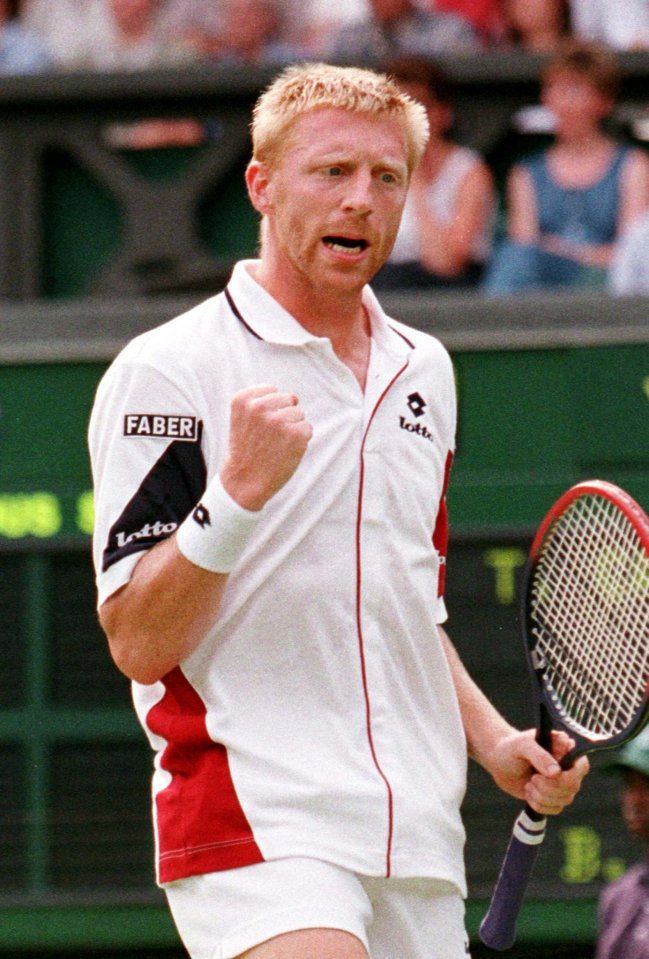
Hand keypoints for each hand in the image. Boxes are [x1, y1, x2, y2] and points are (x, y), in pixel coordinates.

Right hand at [219, 385, 312, 510]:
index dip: (269, 409)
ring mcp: (278, 420)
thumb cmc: (249, 448)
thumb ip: (263, 400)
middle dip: (284, 416)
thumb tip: (296, 397)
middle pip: (289, 399)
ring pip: (299, 413)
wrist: (245, 481)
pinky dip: (300, 441)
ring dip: (292, 428)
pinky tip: (285, 451)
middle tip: (268, 437)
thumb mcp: (244, 418)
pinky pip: (307, 428)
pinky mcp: (295, 434)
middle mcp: (259, 407)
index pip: (272, 390)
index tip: (257, 427)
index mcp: (243, 400)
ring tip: (276, 445)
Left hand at [489, 728, 589, 815]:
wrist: (498, 762)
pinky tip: (529, 793)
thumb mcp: (522, 746)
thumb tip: (556, 772)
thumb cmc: (510, 748)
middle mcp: (567, 767)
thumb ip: (539, 756)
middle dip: (550, 787)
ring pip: (565, 800)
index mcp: (564, 749)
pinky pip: (556, 809)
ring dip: (543, 796)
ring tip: (529, 784)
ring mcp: (562, 783)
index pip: (582, 765)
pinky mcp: (553, 797)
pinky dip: (540, 805)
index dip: (570, 775)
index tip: (551, 775)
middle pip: (573, 786)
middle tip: (533, 778)